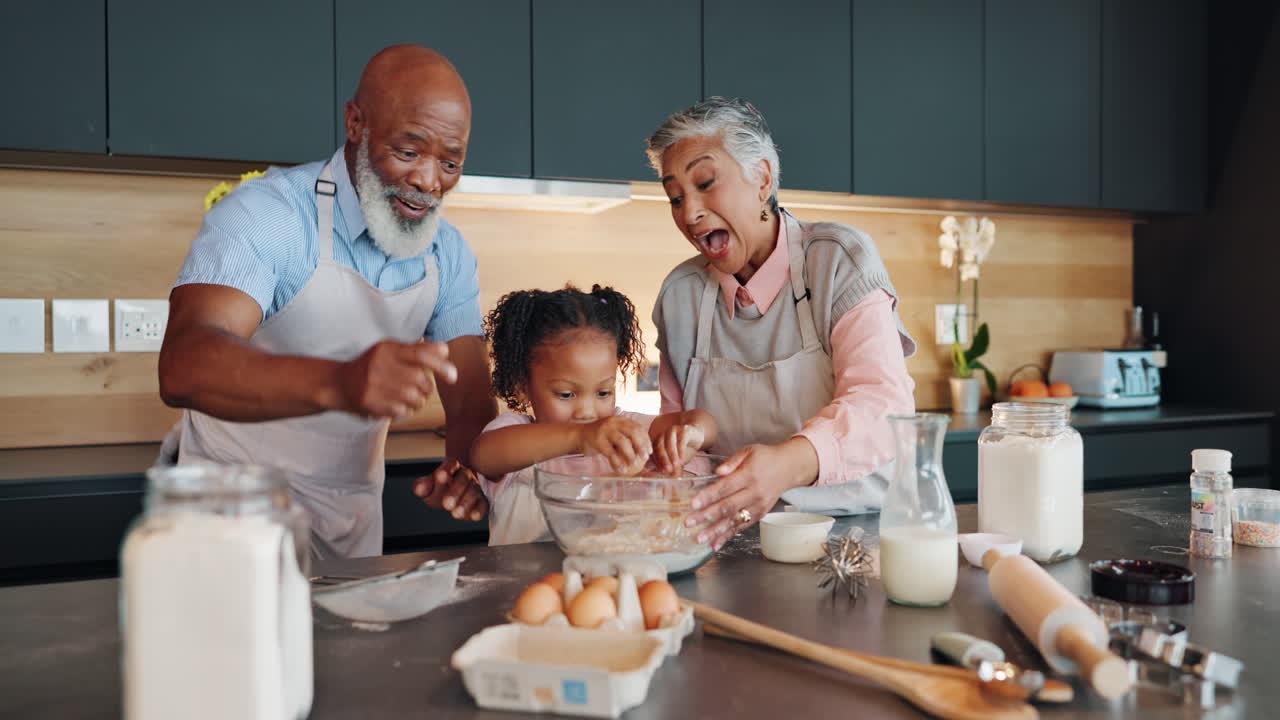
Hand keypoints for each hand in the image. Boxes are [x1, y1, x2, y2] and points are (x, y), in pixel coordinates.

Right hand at [335, 339, 457, 418]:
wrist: (338, 383)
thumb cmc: (371, 366)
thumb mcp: (391, 351)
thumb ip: (418, 350)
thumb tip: (445, 350)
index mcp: (387, 349)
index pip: (421, 355)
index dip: (441, 365)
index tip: (453, 376)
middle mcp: (379, 365)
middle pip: (420, 380)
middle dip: (427, 388)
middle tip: (423, 389)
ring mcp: (373, 384)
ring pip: (413, 398)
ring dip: (419, 402)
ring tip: (412, 399)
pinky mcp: (369, 402)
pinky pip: (400, 411)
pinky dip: (405, 410)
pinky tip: (398, 405)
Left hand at [414, 458, 486, 520]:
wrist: (450, 500)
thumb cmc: (438, 491)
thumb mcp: (427, 489)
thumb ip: (421, 487)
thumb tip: (419, 489)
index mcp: (451, 468)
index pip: (451, 464)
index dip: (446, 468)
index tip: (440, 474)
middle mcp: (465, 475)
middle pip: (463, 478)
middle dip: (455, 491)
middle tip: (446, 504)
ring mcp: (475, 487)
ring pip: (473, 492)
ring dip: (465, 503)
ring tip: (455, 514)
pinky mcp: (482, 501)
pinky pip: (483, 504)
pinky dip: (479, 510)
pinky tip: (473, 516)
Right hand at [577, 415, 652, 474]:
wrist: (580, 434)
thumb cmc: (602, 435)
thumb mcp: (615, 432)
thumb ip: (627, 437)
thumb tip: (644, 451)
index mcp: (621, 419)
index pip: (638, 427)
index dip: (646, 440)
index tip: (649, 451)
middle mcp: (614, 422)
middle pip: (632, 432)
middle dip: (641, 445)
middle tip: (645, 457)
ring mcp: (605, 430)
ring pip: (622, 441)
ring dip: (630, 454)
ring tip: (633, 464)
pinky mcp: (597, 440)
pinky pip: (610, 452)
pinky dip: (617, 462)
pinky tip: (621, 469)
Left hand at [653, 423, 704, 474]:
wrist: (697, 437)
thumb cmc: (684, 449)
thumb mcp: (678, 461)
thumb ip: (673, 468)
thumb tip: (672, 477)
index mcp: (657, 443)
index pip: (654, 453)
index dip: (657, 463)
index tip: (662, 472)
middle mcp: (663, 435)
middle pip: (659, 447)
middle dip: (663, 460)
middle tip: (668, 470)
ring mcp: (672, 431)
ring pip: (669, 443)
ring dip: (672, 455)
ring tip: (676, 465)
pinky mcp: (683, 429)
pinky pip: (680, 440)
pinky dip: (680, 449)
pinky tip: (682, 458)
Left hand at [684, 438, 818, 549]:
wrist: (789, 468)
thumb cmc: (766, 458)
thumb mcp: (749, 451)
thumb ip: (732, 462)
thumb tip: (717, 472)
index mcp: (749, 475)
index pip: (725, 487)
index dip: (708, 496)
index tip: (693, 504)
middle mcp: (754, 493)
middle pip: (727, 507)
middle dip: (706, 516)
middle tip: (688, 522)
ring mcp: (758, 506)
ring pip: (734, 520)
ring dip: (715, 531)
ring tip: (700, 539)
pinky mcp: (760, 514)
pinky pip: (742, 527)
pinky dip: (728, 536)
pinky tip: (715, 544)